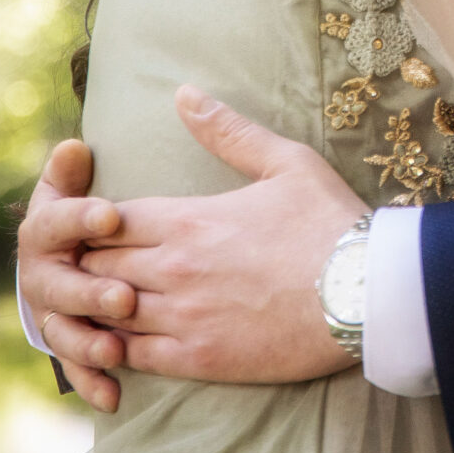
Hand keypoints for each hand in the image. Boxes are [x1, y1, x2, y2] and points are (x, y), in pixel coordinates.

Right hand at [17, 138, 133, 411]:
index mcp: (45, 231)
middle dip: (89, 293)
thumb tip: (73, 148)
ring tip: (116, 351)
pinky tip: (114, 396)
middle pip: (58, 286)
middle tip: (124, 297)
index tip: (111, 214)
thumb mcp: (80, 187)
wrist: (77, 256)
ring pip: (64, 332)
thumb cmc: (93, 215)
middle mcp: (41, 276)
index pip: (54, 221)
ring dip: (88, 344)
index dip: (79, 217)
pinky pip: (77, 369)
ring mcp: (53, 315)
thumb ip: (74, 173)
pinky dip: (93, 383)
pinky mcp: (69, 346)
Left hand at [77, 86, 370, 383]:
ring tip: (96, 305)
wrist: (368, 293)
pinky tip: (116, 344)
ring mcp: (184, 316)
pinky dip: (114, 349)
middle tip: (85, 267)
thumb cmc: (331, 223)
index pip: (107, 220)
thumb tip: (185, 94)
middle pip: (97, 266)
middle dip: (88, 264)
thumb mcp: (287, 162)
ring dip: (97, 306)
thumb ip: (229, 130)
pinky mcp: (200, 358)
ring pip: (108, 312)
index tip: (94, 228)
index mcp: (189, 219)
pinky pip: (132, 356)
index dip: (93, 224)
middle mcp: (174, 268)